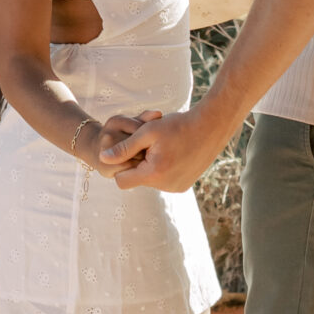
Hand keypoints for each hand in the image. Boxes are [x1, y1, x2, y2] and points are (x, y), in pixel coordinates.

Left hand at [99, 106, 216, 193]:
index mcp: (154, 173)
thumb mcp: (148, 132)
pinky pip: (164, 181)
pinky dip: (164, 169)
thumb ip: (124, 147)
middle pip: (138, 180)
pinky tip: (173, 152)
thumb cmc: (178, 125)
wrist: (211, 127)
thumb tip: (102, 158)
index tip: (130, 150)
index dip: (121, 166)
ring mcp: (176, 188)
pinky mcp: (184, 186)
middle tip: (151, 144)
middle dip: (138, 164)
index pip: (122, 181)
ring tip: (164, 147)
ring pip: (151, 180)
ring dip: (152, 166)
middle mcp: (165, 186)